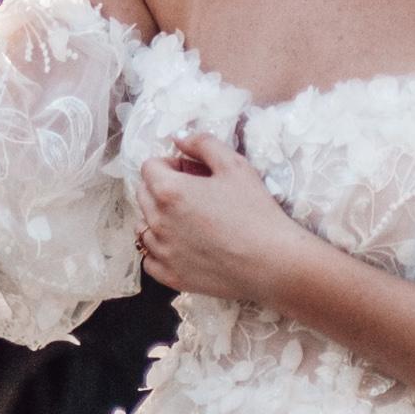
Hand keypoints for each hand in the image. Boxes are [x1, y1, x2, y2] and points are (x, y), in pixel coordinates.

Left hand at [132, 133, 311, 308]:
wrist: (272, 262)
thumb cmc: (255, 211)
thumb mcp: (235, 165)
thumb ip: (202, 143)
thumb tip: (179, 137)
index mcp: (169, 191)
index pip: (149, 167)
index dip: (171, 164)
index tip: (192, 173)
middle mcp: (157, 222)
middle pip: (143, 194)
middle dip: (162, 188)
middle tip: (194, 194)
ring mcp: (162, 252)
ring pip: (142, 227)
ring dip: (158, 218)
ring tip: (188, 221)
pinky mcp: (170, 276)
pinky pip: (149, 259)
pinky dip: (160, 249)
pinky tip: (183, 246)